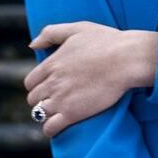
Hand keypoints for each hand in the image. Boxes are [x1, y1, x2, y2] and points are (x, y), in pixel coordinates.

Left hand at [24, 21, 157, 137]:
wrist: (127, 59)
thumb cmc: (106, 41)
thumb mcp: (77, 28)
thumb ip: (51, 33)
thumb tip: (33, 45)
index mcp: (52, 63)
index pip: (30, 82)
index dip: (38, 85)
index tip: (49, 86)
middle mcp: (52, 82)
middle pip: (33, 98)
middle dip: (42, 99)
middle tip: (55, 98)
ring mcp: (61, 99)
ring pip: (39, 113)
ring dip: (46, 113)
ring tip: (58, 112)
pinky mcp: (72, 114)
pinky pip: (50, 128)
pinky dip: (50, 129)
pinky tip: (58, 125)